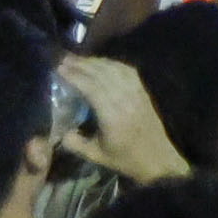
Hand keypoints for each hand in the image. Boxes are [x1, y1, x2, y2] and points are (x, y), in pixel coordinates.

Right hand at [52, 51, 186, 183]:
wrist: (157, 159)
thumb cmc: (125, 159)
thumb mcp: (95, 156)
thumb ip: (75, 143)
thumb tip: (59, 129)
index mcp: (113, 116)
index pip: (92, 89)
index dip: (76, 76)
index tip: (60, 68)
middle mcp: (126, 100)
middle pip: (103, 75)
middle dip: (82, 64)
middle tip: (64, 58)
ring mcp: (137, 93)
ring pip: (115, 70)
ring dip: (96, 62)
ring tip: (78, 59)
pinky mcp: (143, 91)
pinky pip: (128, 71)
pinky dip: (113, 63)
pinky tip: (101, 63)